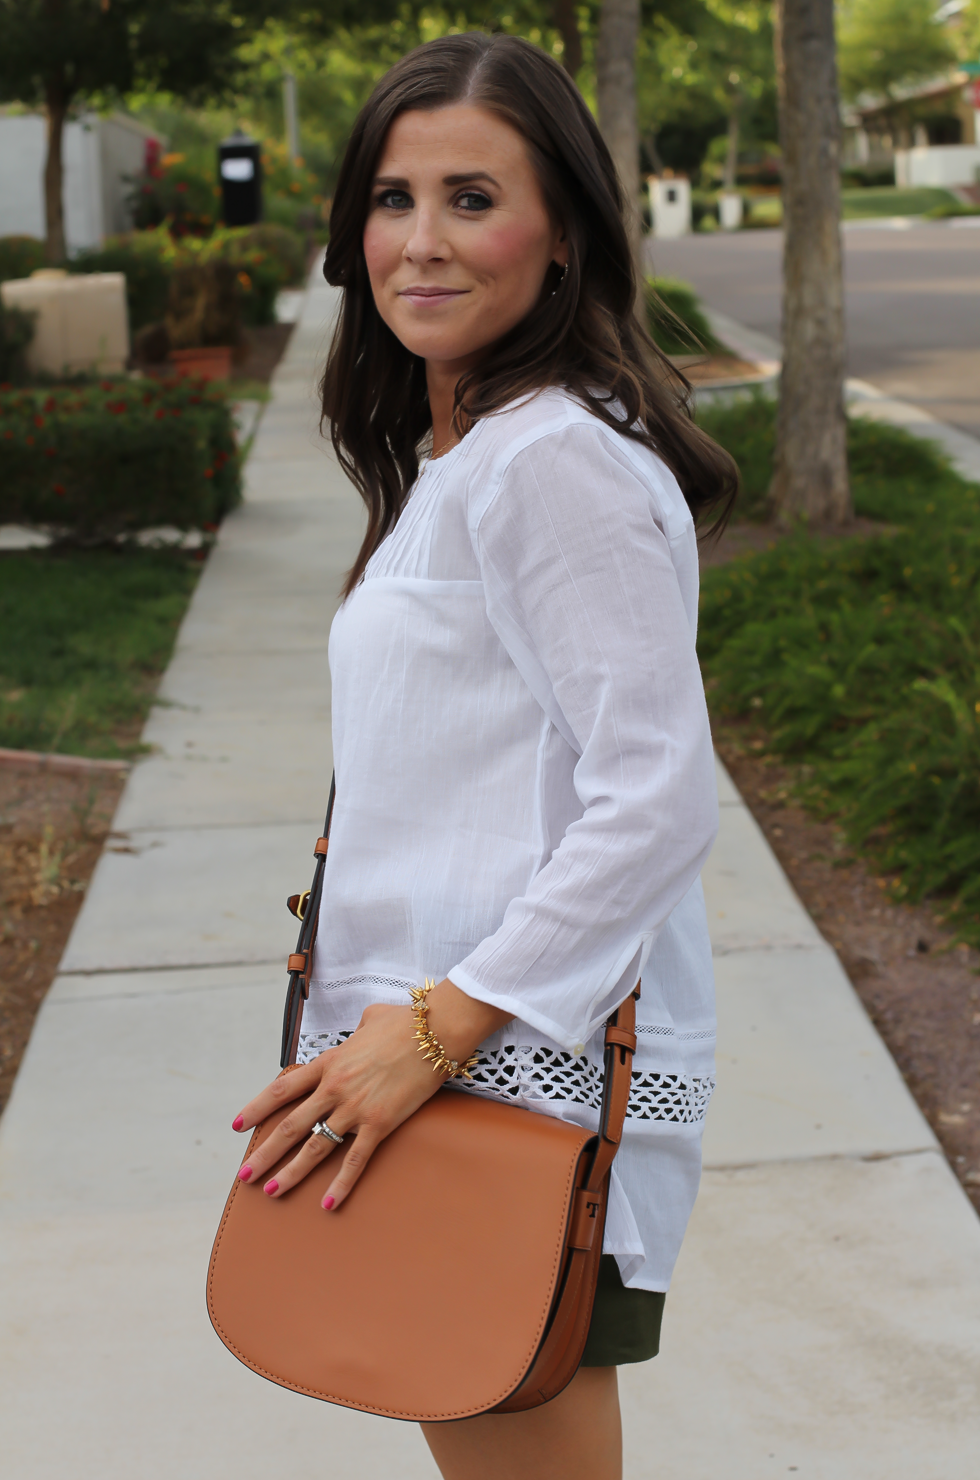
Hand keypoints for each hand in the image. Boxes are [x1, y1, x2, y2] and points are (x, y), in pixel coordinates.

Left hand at [231, 979, 510, 1209]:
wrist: (433, 1032)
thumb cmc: (405, 1021)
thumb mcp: (370, 1019)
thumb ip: (357, 1032)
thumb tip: (361, 1031)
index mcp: (328, 1063)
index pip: (282, 1089)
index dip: (257, 1108)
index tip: (237, 1125)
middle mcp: (334, 1088)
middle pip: (291, 1125)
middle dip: (265, 1153)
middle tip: (245, 1174)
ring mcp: (355, 1108)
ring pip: (315, 1147)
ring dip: (291, 1172)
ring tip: (271, 1190)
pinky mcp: (379, 1124)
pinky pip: (355, 1160)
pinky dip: (341, 1183)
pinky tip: (328, 1203)